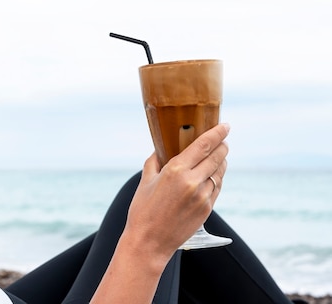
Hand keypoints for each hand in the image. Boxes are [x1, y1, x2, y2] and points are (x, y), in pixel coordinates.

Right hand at [124, 123, 229, 260]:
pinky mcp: (207, 209)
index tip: (225, 125)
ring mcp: (202, 197)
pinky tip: (214, 175)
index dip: (217, 133)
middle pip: (216, 157)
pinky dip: (218, 178)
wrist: (149, 242)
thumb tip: (160, 149)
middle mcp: (192, 182)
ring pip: (220, 172)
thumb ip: (154, 162)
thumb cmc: (142, 210)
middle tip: (223, 139)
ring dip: (222, 162)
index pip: (204, 145)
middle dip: (222, 145)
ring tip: (219, 156)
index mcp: (176, 170)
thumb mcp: (145, 181)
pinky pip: (217, 187)